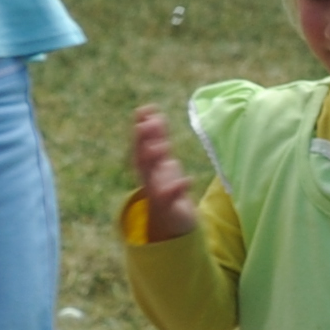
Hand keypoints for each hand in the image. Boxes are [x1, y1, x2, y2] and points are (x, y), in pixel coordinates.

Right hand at [128, 104, 196, 242]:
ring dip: (154, 161)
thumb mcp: (162, 159)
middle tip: (145, 123)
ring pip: (151, 175)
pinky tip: (188, 180)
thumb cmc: (166, 184)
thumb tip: (150, 111)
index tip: (146, 109)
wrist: (171, 220)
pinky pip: (171, 198)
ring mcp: (156, 191)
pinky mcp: (168, 206)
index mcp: (148, 165)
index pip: (142, 143)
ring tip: (162, 146)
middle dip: (142, 140)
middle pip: (142, 156)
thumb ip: (157, 138)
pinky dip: (177, 189)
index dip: (142, 126)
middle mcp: (149, 176)